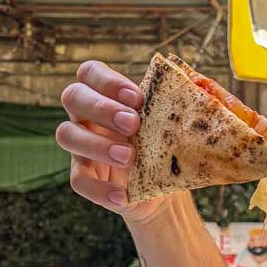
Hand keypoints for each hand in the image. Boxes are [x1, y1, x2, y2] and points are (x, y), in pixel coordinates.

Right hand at [57, 60, 166, 222]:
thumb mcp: (173, 122)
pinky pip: (78, 181)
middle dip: (102, 108)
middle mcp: (86, 116)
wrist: (165, 187)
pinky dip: (100, 189)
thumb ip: (180, 101)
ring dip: (97, 144)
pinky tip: (123, 195)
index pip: (90, 72)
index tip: (137, 98)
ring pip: (66, 135)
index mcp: (106, 94)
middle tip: (133, 125)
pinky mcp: (83, 176)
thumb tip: (200, 84)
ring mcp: (80, 146)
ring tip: (129, 157)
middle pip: (72, 97)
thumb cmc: (166, 143)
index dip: (107, 81)